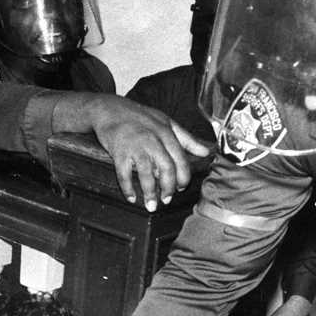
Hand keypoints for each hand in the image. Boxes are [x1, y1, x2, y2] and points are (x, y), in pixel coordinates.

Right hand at [81, 95, 211, 210]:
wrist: (109, 109)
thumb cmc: (139, 116)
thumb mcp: (166, 122)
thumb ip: (187, 139)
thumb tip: (206, 152)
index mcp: (166, 133)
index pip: (180, 159)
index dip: (183, 177)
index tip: (181, 188)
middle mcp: (152, 139)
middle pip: (166, 168)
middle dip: (168, 188)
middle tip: (167, 200)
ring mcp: (135, 146)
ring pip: (147, 173)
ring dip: (150, 193)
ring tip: (151, 205)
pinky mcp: (119, 151)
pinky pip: (124, 174)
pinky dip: (127, 188)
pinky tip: (131, 198)